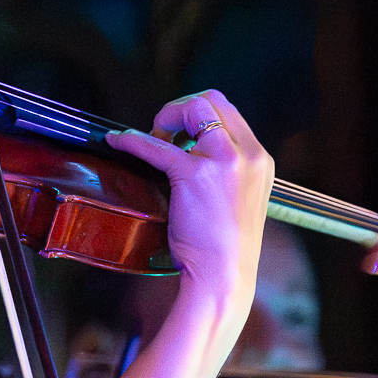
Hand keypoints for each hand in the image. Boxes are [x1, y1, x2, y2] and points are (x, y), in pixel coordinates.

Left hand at [107, 90, 273, 303]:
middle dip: (181, 109)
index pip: (228, 111)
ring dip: (165, 118)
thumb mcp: (238, 198)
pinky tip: (117, 142)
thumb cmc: (224, 247)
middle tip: (162, 134)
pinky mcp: (195, 175)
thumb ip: (223, 171)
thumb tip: (188, 151)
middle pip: (211, 101)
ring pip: (192, 109)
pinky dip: (132, 140)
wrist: (225, 277)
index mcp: (260, 159)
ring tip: (151, 141)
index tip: (179, 134)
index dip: (198, 114)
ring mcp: (224, 161)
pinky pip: (156, 145)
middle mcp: (247, 154)